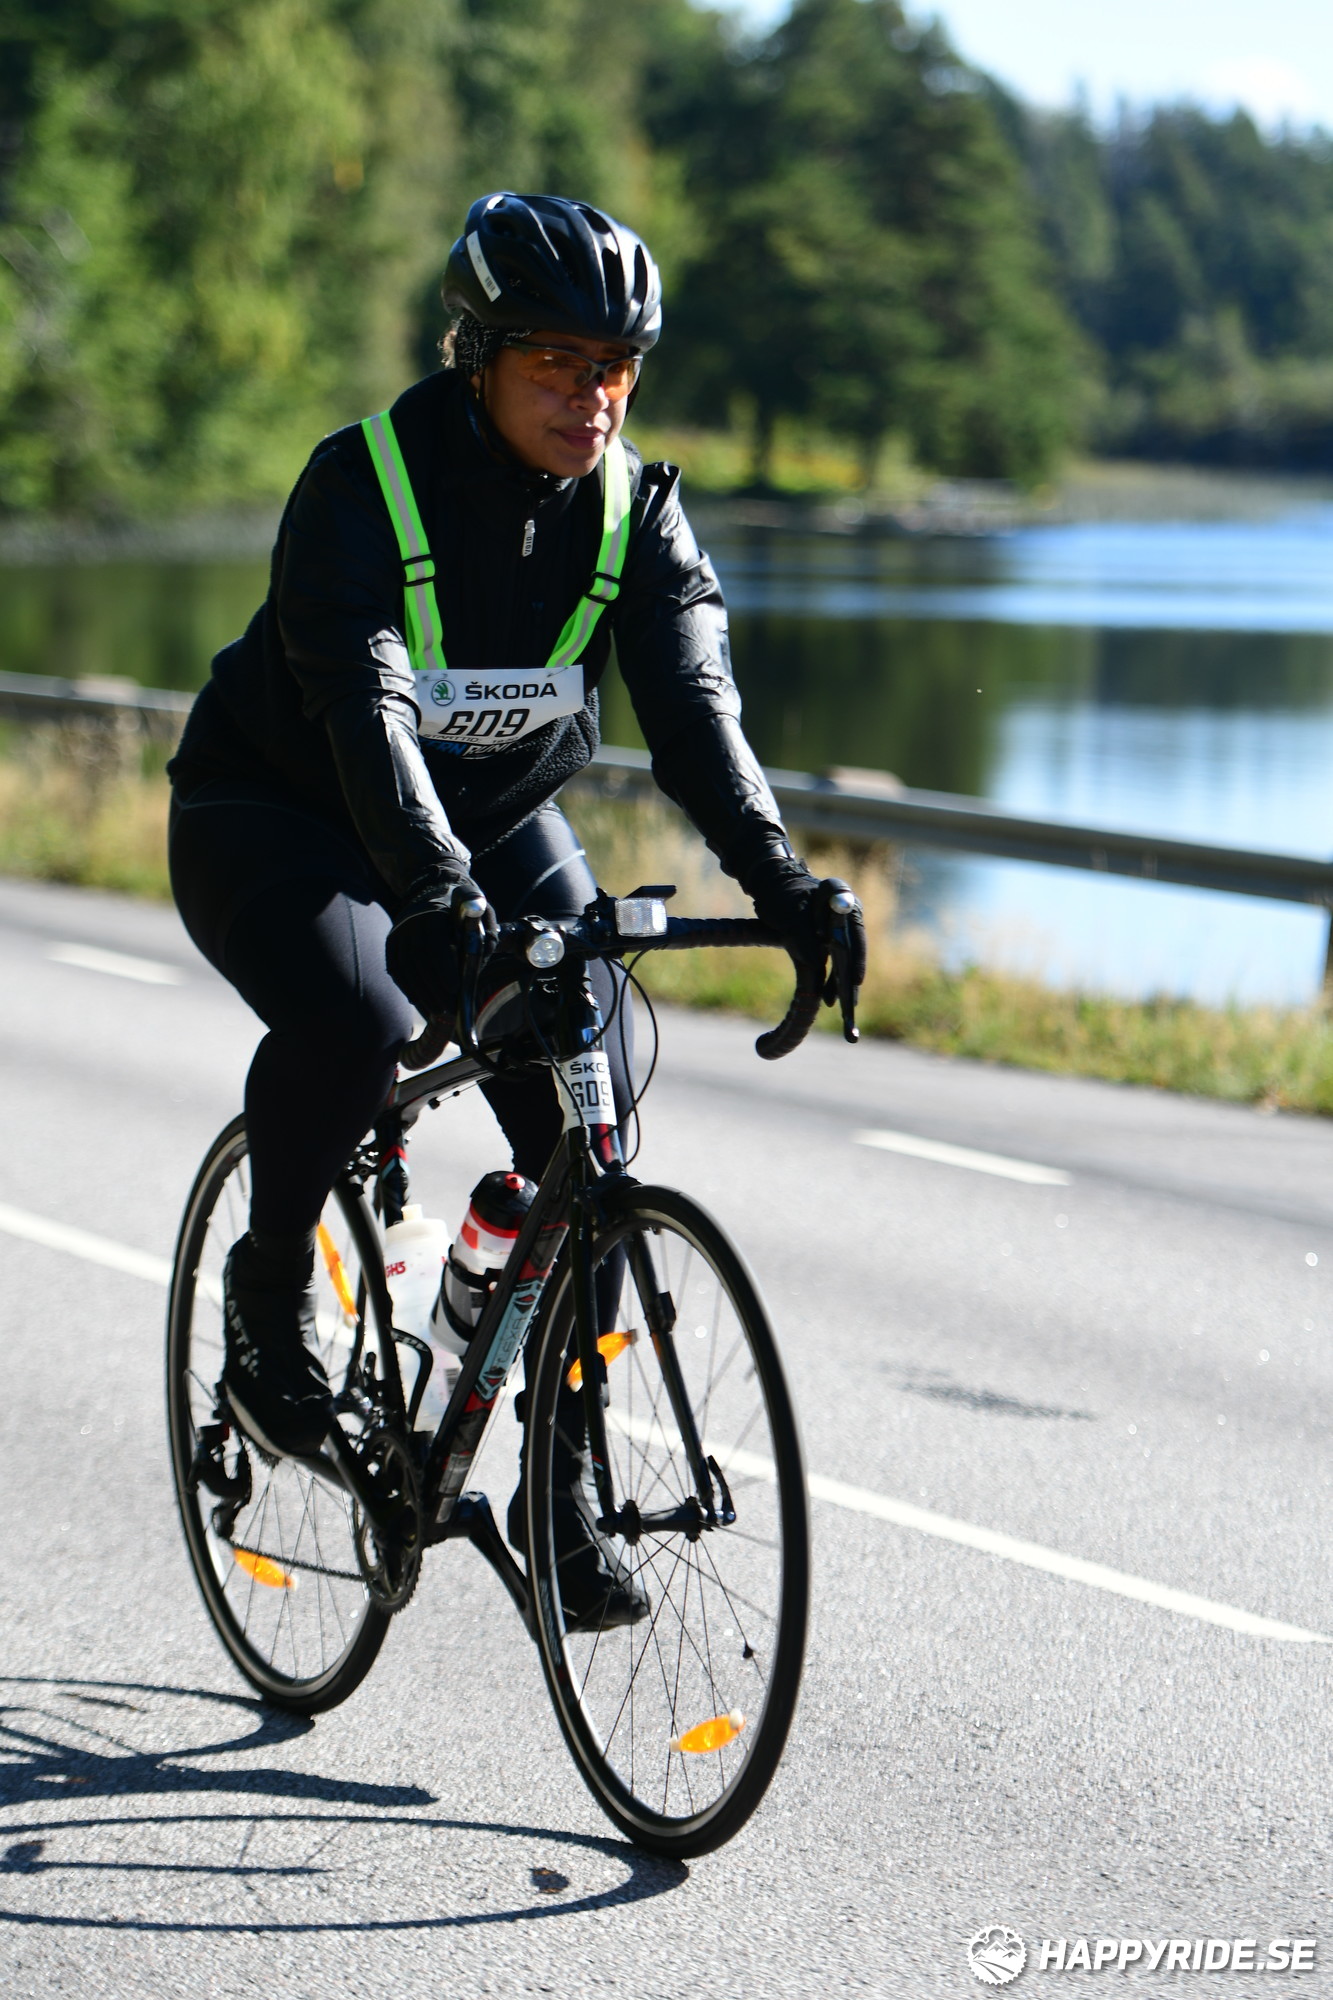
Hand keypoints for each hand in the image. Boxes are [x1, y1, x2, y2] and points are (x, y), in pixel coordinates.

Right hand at [386, 872, 496, 1018]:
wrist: (434, 887)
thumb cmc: (463, 905)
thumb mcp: (482, 911)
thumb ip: (484, 933)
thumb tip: (478, 963)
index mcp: (435, 910)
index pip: (434, 943)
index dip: (443, 968)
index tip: (455, 988)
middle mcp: (411, 920)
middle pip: (419, 960)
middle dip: (434, 987)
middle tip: (449, 1008)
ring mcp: (399, 931)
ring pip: (405, 968)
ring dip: (421, 992)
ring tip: (437, 1010)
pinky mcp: (392, 942)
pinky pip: (396, 969)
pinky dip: (408, 988)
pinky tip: (420, 1001)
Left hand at [746, 856, 867, 999]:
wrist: (770, 884)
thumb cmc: (780, 894)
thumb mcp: (789, 917)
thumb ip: (803, 939)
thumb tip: (817, 965)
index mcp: (839, 896)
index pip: (853, 931)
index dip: (856, 958)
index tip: (854, 980)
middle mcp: (845, 910)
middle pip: (853, 947)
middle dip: (851, 977)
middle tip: (851, 1004)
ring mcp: (840, 925)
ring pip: (845, 957)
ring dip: (842, 983)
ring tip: (843, 1010)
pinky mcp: (831, 937)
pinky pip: (835, 960)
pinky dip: (831, 978)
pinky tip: (829, 999)